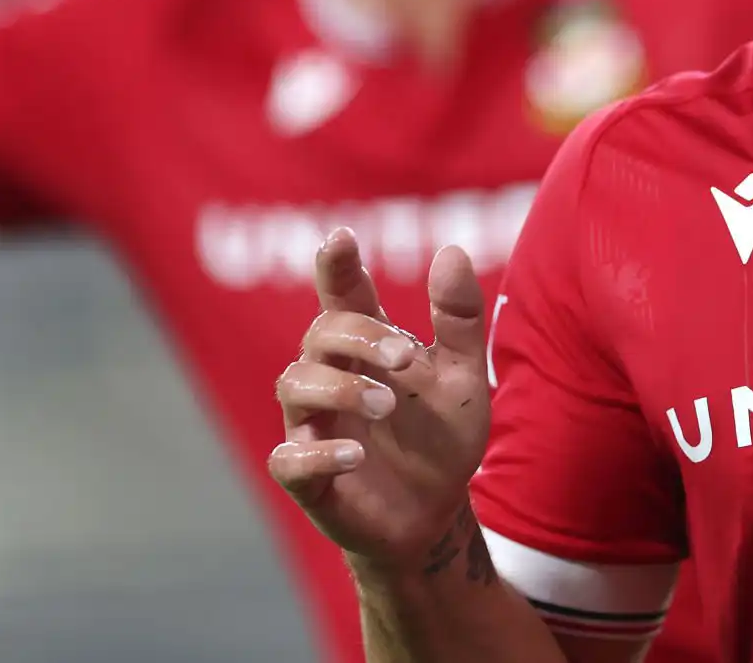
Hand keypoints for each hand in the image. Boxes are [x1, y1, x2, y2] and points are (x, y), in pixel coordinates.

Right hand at [269, 230, 492, 578]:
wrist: (437, 515)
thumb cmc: (440, 438)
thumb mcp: (463, 378)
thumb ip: (459, 318)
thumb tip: (452, 251)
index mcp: (365, 348)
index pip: (342, 295)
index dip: (335, 265)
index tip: (340, 239)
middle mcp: (330, 378)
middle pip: (319, 335)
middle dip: (358, 338)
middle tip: (405, 358)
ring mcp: (314, 426)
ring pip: (294, 385)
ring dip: (340, 389)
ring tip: (388, 404)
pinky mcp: (307, 477)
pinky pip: (289, 458)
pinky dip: (317, 454)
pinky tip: (356, 456)